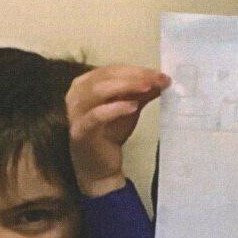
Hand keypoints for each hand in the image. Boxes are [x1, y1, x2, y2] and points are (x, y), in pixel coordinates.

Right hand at [66, 66, 167, 196]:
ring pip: (97, 91)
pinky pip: (95, 115)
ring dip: (124, 86)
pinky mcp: (80, 131)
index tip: (161, 74)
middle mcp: (76, 95)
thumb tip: (162, 79)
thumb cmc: (111, 133)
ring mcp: (75, 113)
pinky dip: (114, 108)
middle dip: (134, 76)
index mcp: (85, 85)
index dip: (136, 70)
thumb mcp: (129, 109)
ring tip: (147, 88)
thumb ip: (142, 93)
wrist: (100, 167)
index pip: (111, 70)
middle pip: (104, 77)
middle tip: (158, 79)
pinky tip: (133, 107)